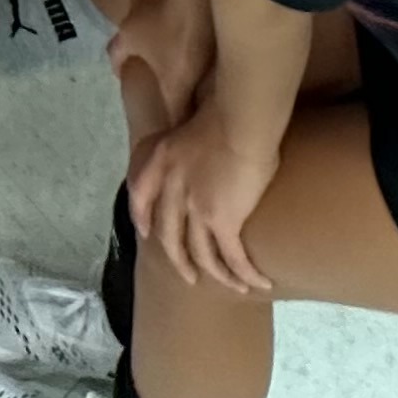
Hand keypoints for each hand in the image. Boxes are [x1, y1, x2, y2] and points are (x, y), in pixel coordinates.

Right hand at [110, 0, 212, 128]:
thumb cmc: (181, 40)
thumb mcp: (176, 84)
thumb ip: (172, 109)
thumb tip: (171, 137)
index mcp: (127, 37)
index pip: (114, 55)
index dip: (121, 68)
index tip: (132, 78)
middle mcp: (133, 14)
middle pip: (131, 33)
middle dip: (141, 47)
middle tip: (158, 63)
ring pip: (152, 15)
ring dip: (161, 27)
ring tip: (181, 43)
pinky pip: (175, 3)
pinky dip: (181, 14)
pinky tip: (198, 24)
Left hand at [130, 101, 281, 296]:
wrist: (240, 120)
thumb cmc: (226, 112)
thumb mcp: (191, 123)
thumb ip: (189, 143)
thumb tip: (203, 150)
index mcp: (160, 161)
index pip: (139, 195)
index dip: (142, 217)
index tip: (147, 232)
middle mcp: (170, 188)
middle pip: (169, 236)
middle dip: (179, 260)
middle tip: (189, 276)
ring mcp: (193, 208)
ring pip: (202, 254)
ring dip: (218, 274)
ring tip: (232, 285)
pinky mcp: (221, 221)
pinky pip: (232, 257)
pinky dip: (244, 273)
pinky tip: (257, 283)